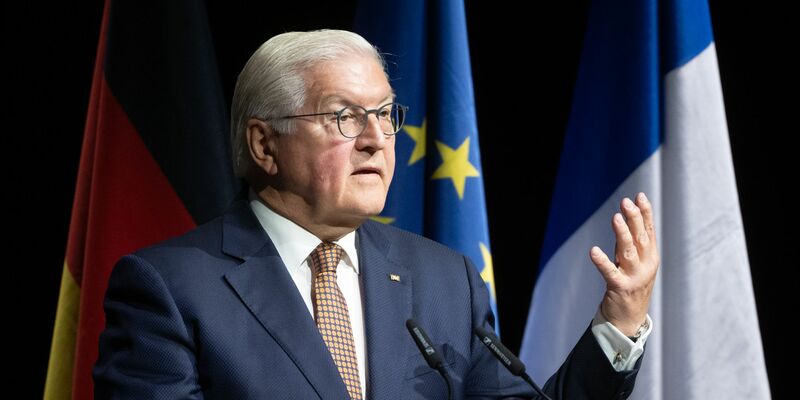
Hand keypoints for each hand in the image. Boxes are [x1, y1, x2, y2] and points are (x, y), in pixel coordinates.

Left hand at [589, 192, 658, 335]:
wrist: (628, 320)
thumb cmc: (630, 287)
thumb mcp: (634, 264)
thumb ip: (630, 245)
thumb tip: (624, 220)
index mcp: (650, 259)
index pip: (649, 232)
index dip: (645, 214)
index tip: (639, 196)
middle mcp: (645, 266)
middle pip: (640, 238)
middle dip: (635, 218)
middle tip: (626, 202)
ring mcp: (634, 277)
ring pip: (628, 251)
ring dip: (623, 233)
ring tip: (616, 218)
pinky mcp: (620, 288)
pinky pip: (610, 272)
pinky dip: (602, 261)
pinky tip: (593, 251)